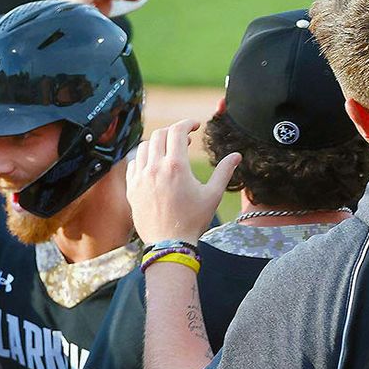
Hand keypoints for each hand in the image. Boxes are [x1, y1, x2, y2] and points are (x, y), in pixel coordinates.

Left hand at [126, 119, 240, 243]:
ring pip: (144, 147)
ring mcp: (140, 178)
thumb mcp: (213, 196)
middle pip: (159, 135)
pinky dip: (143, 158)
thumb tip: (236, 155)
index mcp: (176, 167)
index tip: (195, 126)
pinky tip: (153, 165)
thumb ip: (224, 172)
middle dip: (173, 132)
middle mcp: (155, 168)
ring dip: (157, 143)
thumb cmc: (193, 221)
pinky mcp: (131, 188)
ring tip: (169, 152)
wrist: (169, 244)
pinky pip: (133, 163)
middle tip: (185, 140)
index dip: (187, 124)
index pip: (177, 131)